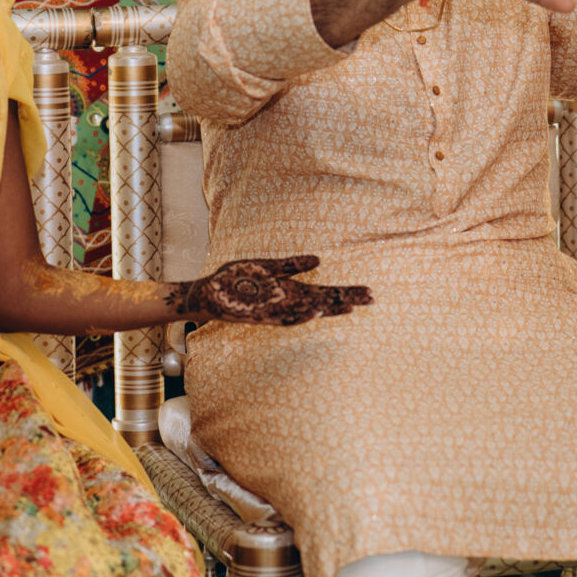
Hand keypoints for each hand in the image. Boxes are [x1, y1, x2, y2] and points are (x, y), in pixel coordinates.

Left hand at [174, 255, 372, 326]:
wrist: (206, 292)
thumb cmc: (235, 279)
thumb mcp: (266, 266)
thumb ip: (291, 264)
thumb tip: (319, 259)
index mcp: (289, 289)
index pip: (323, 292)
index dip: (344, 293)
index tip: (367, 293)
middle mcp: (286, 301)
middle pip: (321, 301)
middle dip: (345, 300)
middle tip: (371, 299)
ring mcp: (273, 309)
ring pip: (307, 310)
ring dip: (327, 309)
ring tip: (349, 306)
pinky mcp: (258, 314)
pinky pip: (282, 317)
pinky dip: (298, 315)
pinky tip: (313, 311)